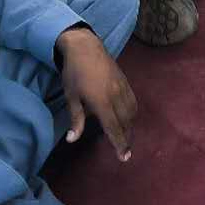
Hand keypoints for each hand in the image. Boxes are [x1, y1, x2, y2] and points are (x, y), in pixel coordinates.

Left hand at [57, 27, 137, 161]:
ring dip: (131, 126)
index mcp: (101, 102)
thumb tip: (72, 140)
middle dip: (126, 138)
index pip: (113, 128)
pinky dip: (133, 113)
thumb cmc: (74, 73)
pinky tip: (128, 117)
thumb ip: (76, 119)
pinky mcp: (125, 81)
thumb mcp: (71, 97)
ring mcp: (123, 88)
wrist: (85, 47)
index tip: (123, 156)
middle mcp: (116, 96)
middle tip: (126, 152)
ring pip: (132, 112)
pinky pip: (133, 101)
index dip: (119, 143)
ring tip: (127, 137)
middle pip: (125, 122)